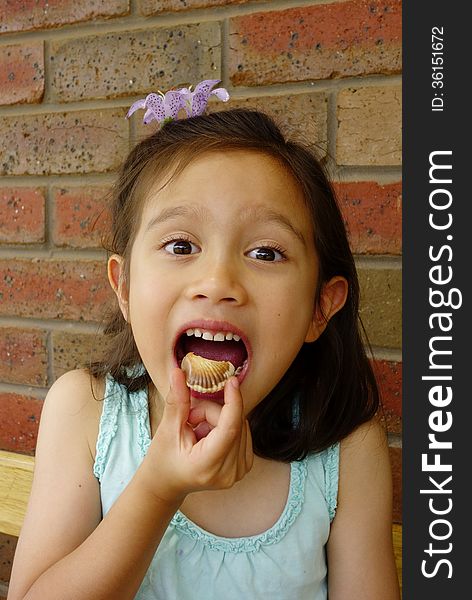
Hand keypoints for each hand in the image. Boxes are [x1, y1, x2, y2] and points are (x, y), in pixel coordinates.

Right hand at [137, 368, 253, 504]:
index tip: (232, 381)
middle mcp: (229, 473)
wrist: (167, 484)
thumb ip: (177, 400)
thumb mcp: (167, 429)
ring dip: (219, 419)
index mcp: (207, 466)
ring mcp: (239, 472)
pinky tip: (209, 437)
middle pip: (233, 423)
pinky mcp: (245, 466)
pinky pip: (242, 431)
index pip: (230, 429)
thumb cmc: (163, 459)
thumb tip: (179, 372)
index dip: (233, 402)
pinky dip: (227, 427)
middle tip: (190, 420)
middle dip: (212, 412)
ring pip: (240, 424)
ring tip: (198, 431)